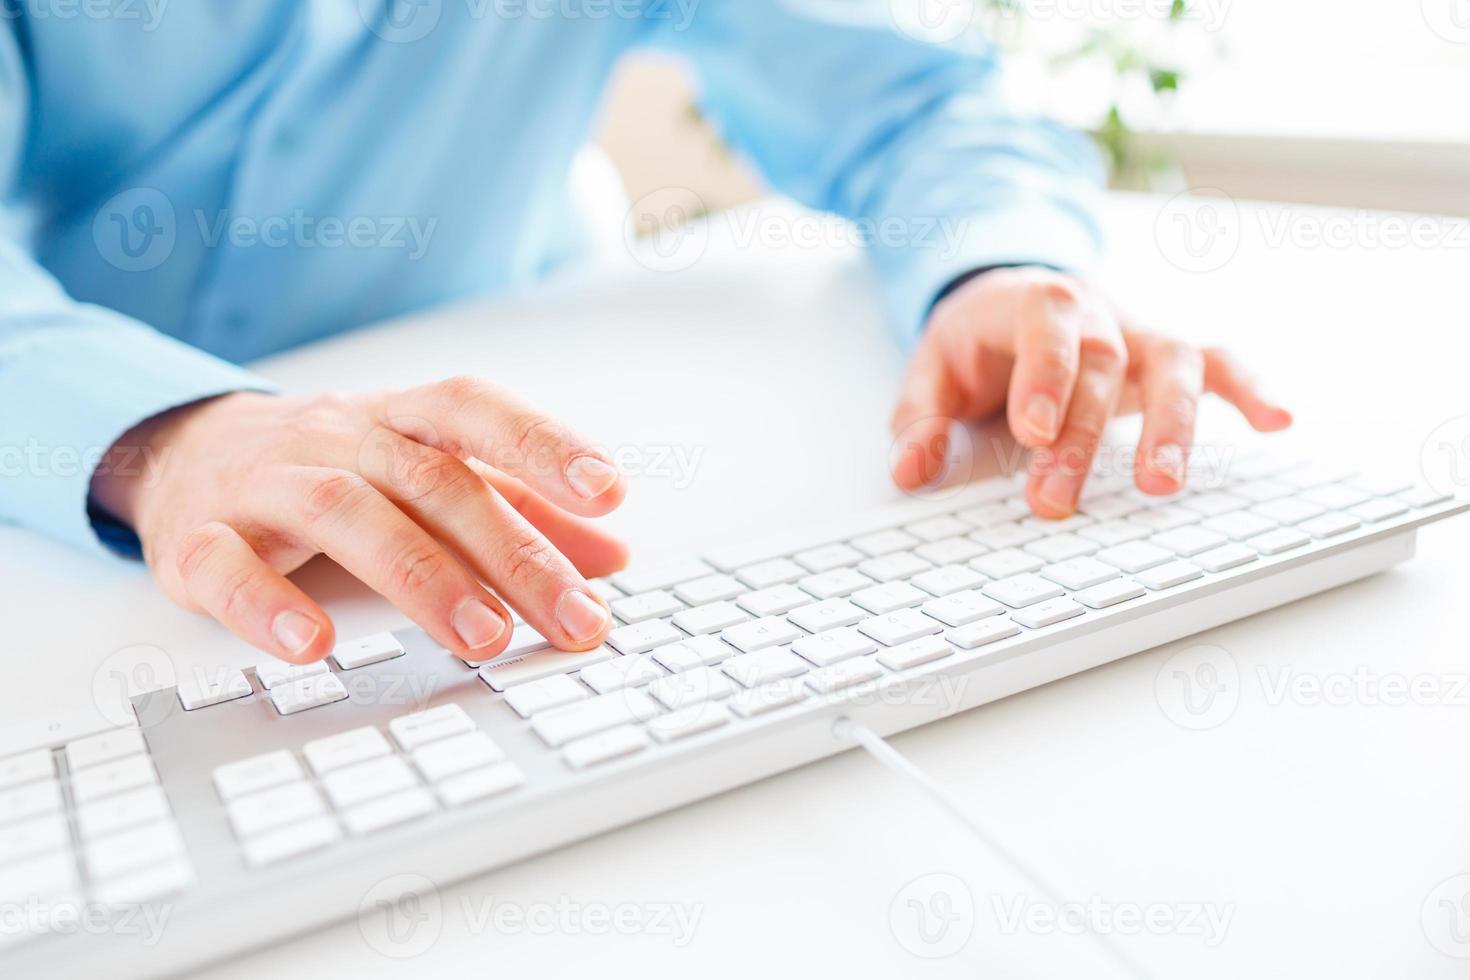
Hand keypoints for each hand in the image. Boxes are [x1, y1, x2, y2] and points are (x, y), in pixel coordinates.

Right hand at [90, 379, 629, 663]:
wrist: (184, 454)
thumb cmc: (334, 468)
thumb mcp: (426, 476)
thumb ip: (519, 510)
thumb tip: (612, 554)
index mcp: (400, 420)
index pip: (475, 411)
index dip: (542, 443)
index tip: (609, 491)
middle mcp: (339, 438)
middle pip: (434, 483)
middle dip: (513, 554)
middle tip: (575, 618)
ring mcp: (266, 483)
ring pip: (346, 513)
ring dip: (422, 578)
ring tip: (485, 638)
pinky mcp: (198, 539)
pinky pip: (227, 564)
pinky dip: (267, 604)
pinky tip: (314, 644)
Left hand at [890, 267, 1291, 514]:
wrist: (1014, 296)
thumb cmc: (978, 342)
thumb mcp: (932, 370)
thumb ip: (919, 420)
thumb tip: (910, 471)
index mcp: (1032, 302)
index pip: (1047, 325)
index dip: (1045, 375)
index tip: (1033, 431)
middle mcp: (1097, 310)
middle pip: (1102, 362)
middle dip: (1082, 436)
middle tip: (1056, 499)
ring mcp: (1139, 332)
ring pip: (1171, 360)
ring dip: (1171, 423)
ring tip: (1161, 485)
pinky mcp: (1167, 356)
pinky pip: (1219, 363)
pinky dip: (1250, 388)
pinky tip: (1278, 422)